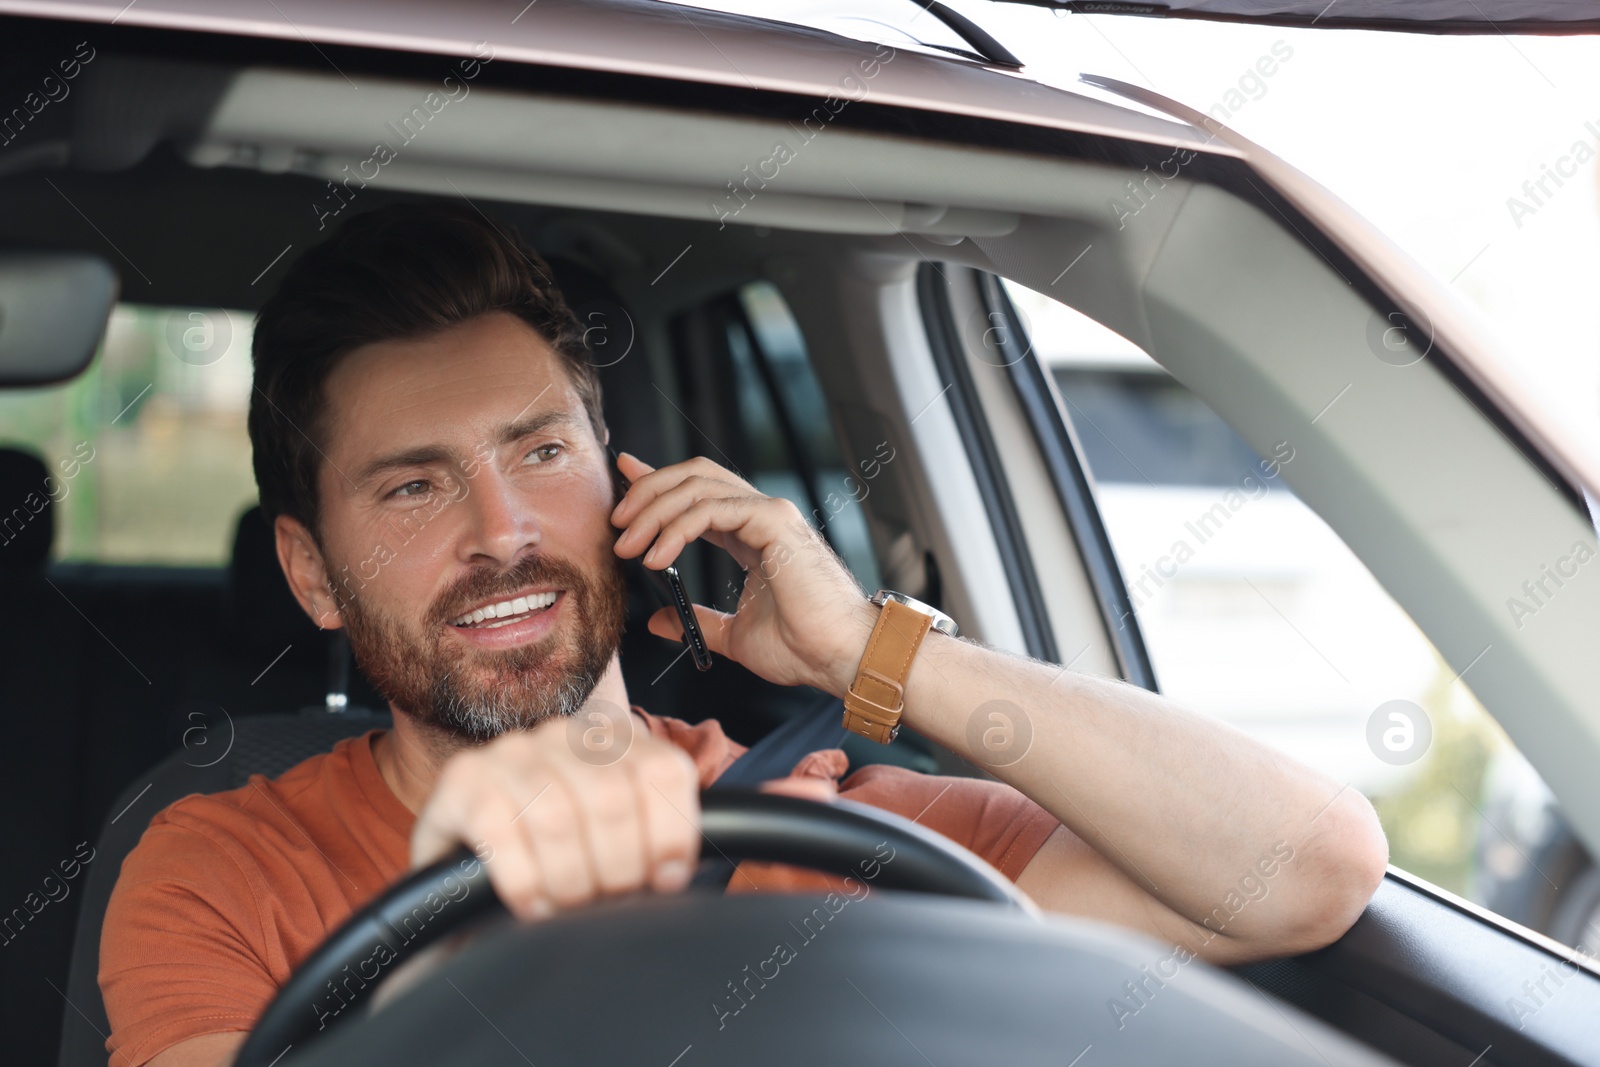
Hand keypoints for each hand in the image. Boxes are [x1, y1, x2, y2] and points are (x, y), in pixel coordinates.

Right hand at [410, 716, 701, 919]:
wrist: (465, 874)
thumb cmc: (556, 862)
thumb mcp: (615, 840)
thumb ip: (656, 841)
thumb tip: (676, 875)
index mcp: (615, 738)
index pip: (665, 772)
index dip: (671, 834)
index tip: (664, 880)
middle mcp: (563, 734)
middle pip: (612, 798)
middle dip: (618, 868)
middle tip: (607, 903)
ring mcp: (511, 751)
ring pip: (558, 816)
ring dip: (570, 879)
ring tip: (569, 907)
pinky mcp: (463, 779)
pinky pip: (502, 832)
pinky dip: (525, 881)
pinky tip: (533, 906)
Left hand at [609, 453, 877, 696]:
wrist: (839, 658)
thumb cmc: (803, 647)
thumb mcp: (734, 636)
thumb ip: (697, 621)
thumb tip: (657, 621)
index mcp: (753, 534)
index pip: (699, 494)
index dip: (658, 481)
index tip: (625, 476)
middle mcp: (761, 515)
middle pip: (694, 476)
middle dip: (648, 491)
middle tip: (617, 523)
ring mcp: (770, 514)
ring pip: (698, 486)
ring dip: (654, 510)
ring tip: (629, 545)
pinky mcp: (775, 521)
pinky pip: (713, 509)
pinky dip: (678, 527)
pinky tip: (658, 557)